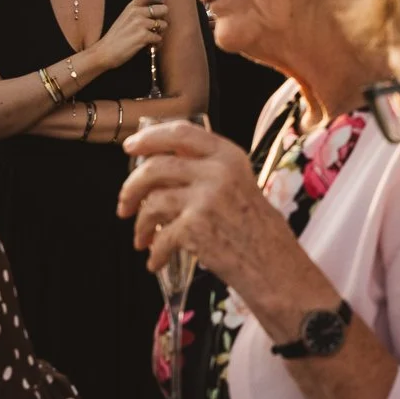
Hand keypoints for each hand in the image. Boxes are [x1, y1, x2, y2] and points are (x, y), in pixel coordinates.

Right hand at [97, 0, 170, 68]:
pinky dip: (156, 44)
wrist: (104, 52)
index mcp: (132, 6)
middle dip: (162, 19)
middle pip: (164, 9)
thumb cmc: (117, 37)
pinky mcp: (143, 36)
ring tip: (150, 38)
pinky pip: (159, 38)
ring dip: (160, 33)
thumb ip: (140, 11)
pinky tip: (148, 47)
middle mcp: (137, 12)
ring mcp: (140, 23)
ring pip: (164, 25)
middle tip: (154, 28)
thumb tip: (159, 9)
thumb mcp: (126, 17)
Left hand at [118, 121, 299, 291]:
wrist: (275, 265)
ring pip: (152, 202)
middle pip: (156, 166)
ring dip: (139, 224)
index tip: (130, 147)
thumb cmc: (258, 231)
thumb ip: (207, 171)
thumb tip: (161, 171)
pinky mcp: (196, 227)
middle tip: (124, 205)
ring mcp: (206, 198)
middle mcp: (218, 171)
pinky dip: (154, 252)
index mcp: (229, 156)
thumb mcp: (240, 185)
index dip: (149, 138)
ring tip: (142, 239)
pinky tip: (156, 260)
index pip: (180, 133)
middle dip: (131, 188)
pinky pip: (160, 236)